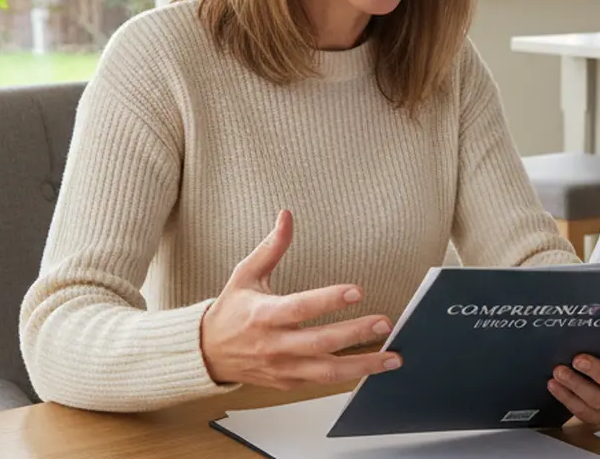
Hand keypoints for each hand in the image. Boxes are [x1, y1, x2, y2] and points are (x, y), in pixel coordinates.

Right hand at [200, 209, 401, 389]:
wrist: (207, 354)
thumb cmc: (231, 312)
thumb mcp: (245, 275)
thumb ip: (271, 247)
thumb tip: (287, 216)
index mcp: (264, 315)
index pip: (301, 308)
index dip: (329, 300)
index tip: (357, 291)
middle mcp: (275, 344)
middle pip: (320, 342)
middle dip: (356, 334)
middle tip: (384, 322)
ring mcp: (283, 367)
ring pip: (328, 372)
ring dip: (364, 366)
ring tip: (392, 357)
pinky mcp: (290, 383)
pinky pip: (323, 383)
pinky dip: (350, 377)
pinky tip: (373, 368)